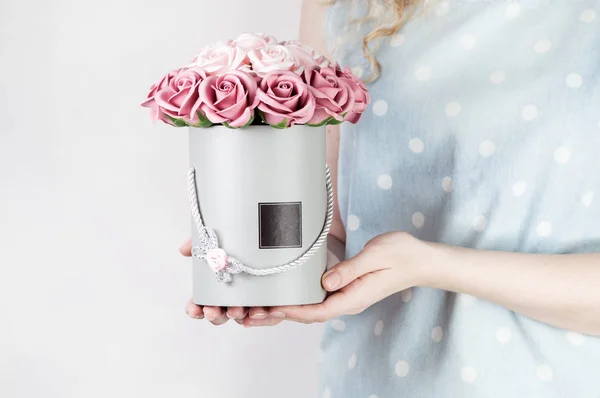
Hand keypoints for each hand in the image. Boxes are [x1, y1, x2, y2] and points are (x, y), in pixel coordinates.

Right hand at [180, 240, 283, 326]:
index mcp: (225, 286)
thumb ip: (203, 241)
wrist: (285, 235)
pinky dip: (268, 316)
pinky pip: (274, 314)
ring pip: (248, 316)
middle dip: (216, 315)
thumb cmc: (253, 240)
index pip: (206, 303)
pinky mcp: (282, 300)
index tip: (193, 310)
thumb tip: (183, 249)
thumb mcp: (226, 237)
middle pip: (224, 314)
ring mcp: (260, 300)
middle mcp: (241, 295)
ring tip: (238, 311)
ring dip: (241, 316)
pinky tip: (265, 311)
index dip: (196, 310)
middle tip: (213, 311)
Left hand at [247, 232, 430, 325]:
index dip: (293, 311)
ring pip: (312, 308)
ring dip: (287, 308)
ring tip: (261, 307)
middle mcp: (349, 301)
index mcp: (355, 297)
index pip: (318, 311)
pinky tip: (285, 294)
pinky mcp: (346, 288)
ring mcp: (347, 297)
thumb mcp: (376, 255)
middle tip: (254, 312)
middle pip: (310, 314)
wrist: (421, 260)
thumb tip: (326, 282)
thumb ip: (350, 269)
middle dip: (282, 314)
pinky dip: (299, 299)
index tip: (271, 307)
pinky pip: (318, 299)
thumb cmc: (402, 254)